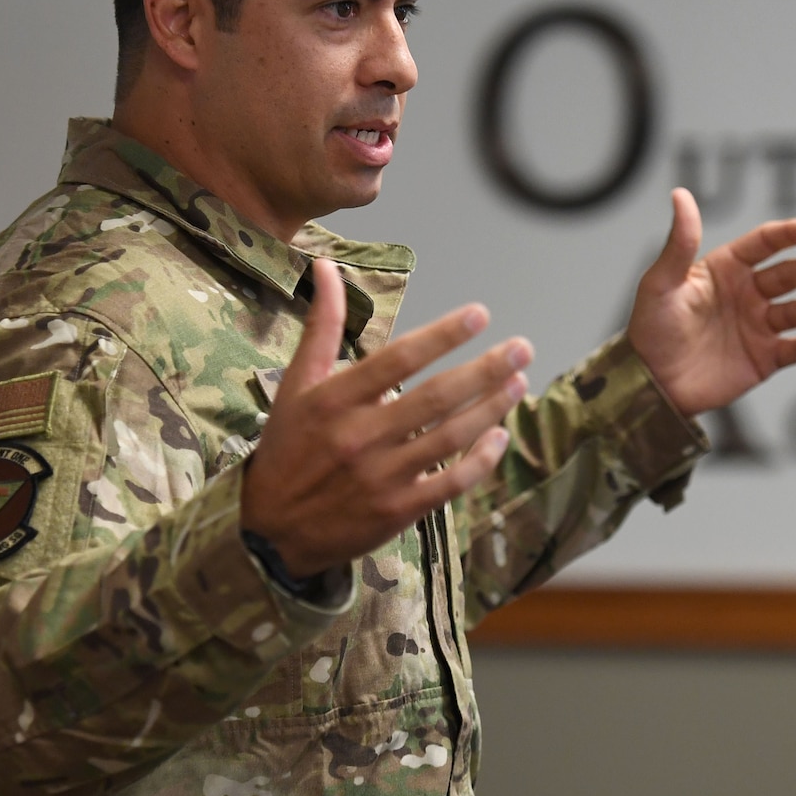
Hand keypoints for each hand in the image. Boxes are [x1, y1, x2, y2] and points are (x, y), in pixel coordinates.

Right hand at [241, 258, 532, 577]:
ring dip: (490, 409)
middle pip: (435, 397)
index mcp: (335, 399)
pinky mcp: (398, 510)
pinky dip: (480, 460)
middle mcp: (360, 435)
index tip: (480, 314)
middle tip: (522, 348)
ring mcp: (382, 476)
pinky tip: (499, 436)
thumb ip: (321, 325)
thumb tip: (326, 266)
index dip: (444, 334)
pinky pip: (450, 482)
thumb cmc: (288, 447)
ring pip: (449, 437)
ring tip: (519, 383)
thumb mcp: (296, 384)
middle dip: (485, 369)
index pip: (399, 359)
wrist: (273, 529)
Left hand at [627, 188, 795, 415]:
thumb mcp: (661, 283)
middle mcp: (747, 293)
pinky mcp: (765, 358)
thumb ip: (679, 242)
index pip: (764, 243)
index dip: (789, 234)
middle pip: (788, 273)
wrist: (650, 383)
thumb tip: (680, 194)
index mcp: (726, 269)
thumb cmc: (651, 328)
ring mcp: (758, 326)